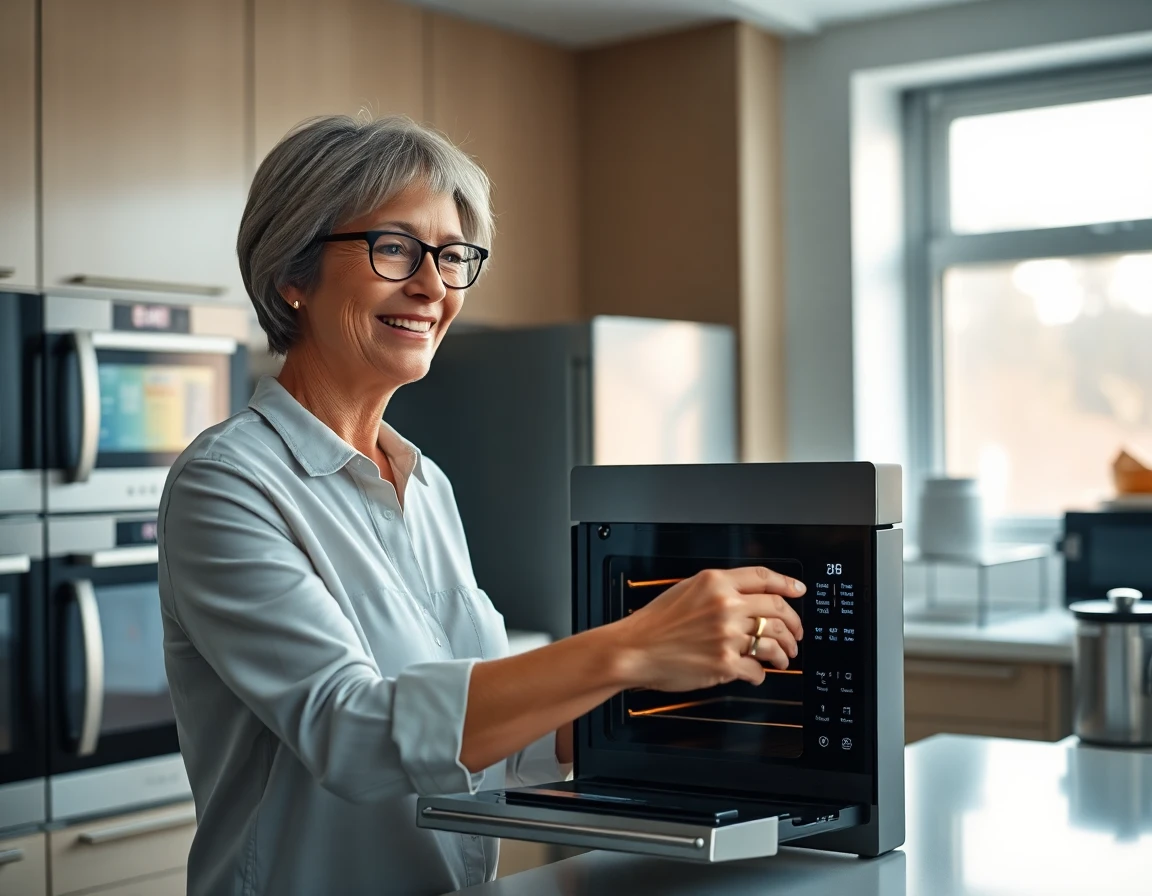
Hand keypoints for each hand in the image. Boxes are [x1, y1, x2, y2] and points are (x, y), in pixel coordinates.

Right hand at [612, 566, 804, 691]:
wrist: (634, 649)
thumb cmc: (654, 623)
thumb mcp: (686, 589)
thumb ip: (717, 589)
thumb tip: (747, 596)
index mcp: (716, 583)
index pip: (764, 578)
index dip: (788, 584)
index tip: (799, 591)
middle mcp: (726, 606)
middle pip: (777, 610)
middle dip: (794, 624)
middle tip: (796, 633)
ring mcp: (727, 635)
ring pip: (773, 641)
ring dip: (785, 652)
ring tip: (784, 657)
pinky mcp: (725, 664)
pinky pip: (757, 669)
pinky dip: (761, 673)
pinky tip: (757, 673)